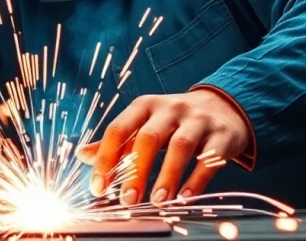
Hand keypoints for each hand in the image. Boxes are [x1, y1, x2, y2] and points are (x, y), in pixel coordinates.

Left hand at [76, 90, 249, 205]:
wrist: (223, 107)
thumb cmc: (174, 120)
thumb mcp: (144, 122)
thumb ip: (117, 140)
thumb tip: (82, 154)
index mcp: (145, 105)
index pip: (119, 129)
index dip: (105, 159)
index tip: (98, 187)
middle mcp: (170, 109)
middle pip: (148, 138)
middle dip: (136, 171)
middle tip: (128, 199)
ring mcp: (198, 120)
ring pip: (180, 146)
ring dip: (167, 176)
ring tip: (158, 200)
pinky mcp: (221, 135)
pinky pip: (209, 158)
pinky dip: (197, 179)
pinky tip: (185, 197)